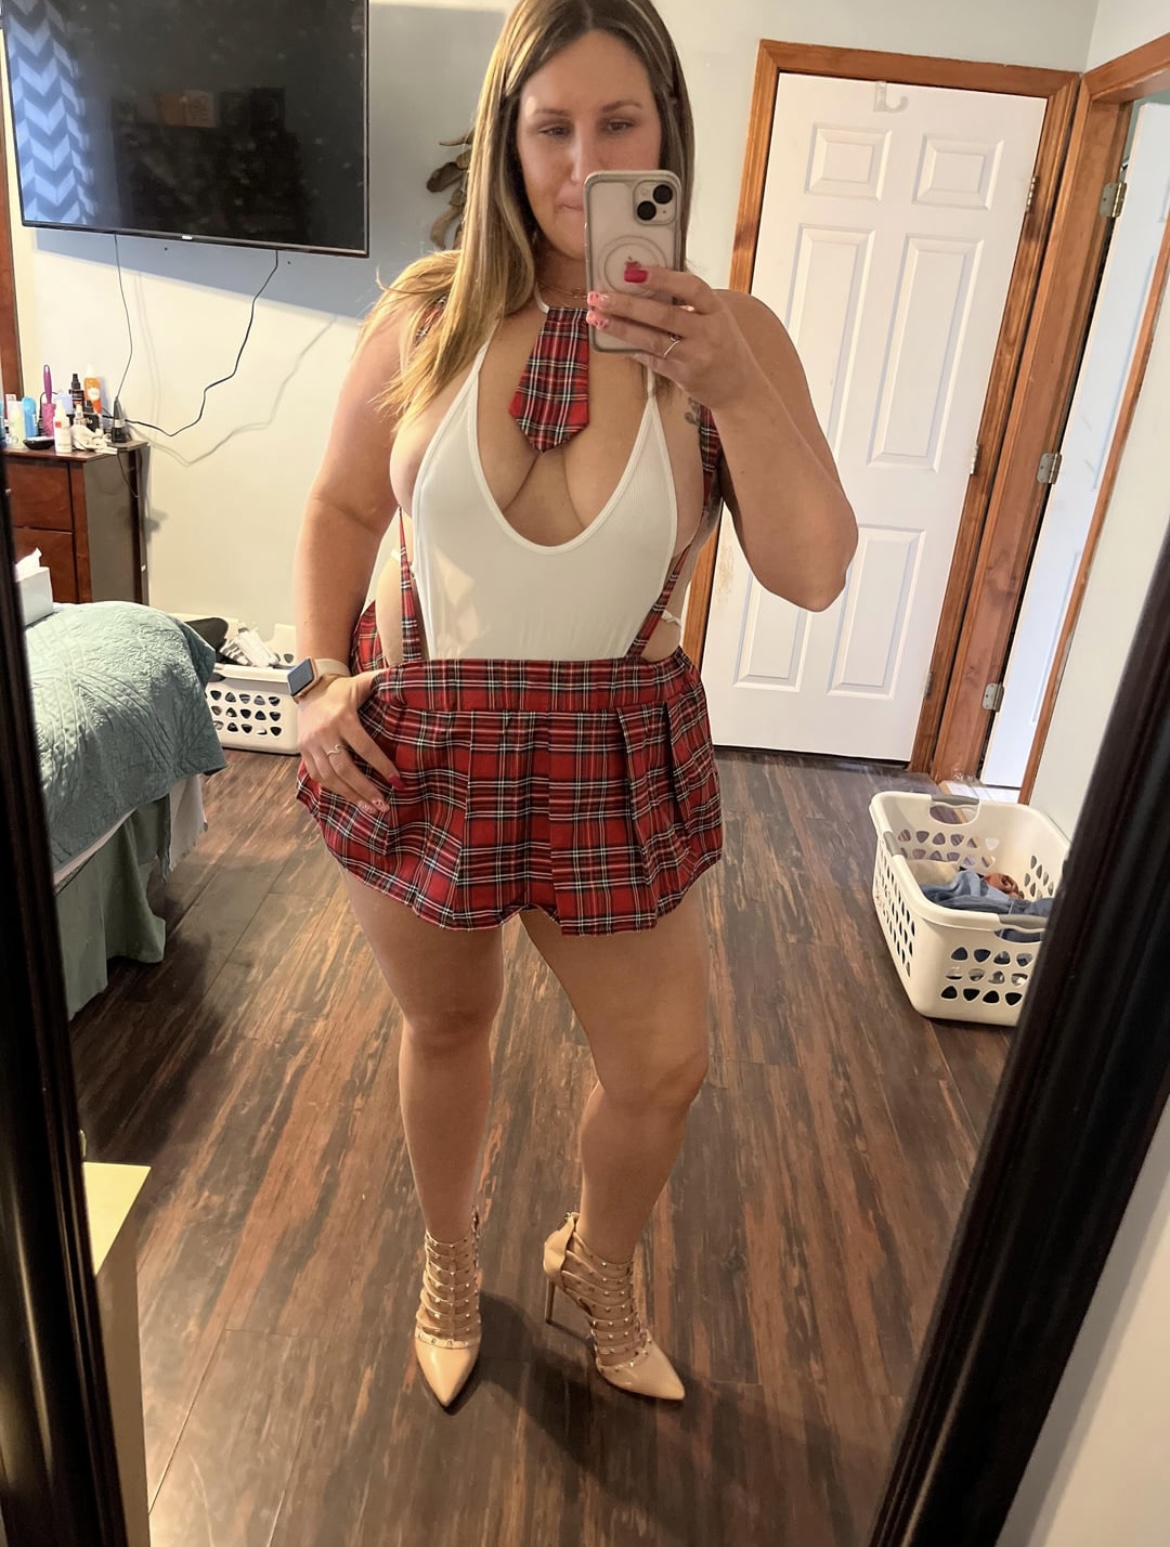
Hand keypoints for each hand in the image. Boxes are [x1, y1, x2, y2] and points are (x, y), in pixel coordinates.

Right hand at [299, 672, 403, 812]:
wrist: (310, 687)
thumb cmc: (342, 689)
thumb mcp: (363, 682)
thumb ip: (383, 682)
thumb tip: (408, 679)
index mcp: (342, 718)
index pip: (364, 747)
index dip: (381, 766)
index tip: (398, 781)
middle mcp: (324, 733)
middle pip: (345, 768)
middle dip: (365, 789)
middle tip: (384, 805)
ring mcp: (311, 744)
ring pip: (330, 776)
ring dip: (351, 795)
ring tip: (370, 808)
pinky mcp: (303, 751)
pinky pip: (318, 776)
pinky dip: (334, 790)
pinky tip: (351, 798)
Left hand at [586, 267, 762, 410]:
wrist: (741, 389)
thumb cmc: (725, 348)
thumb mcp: (716, 319)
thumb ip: (688, 304)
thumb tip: (643, 285)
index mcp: (717, 310)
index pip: (691, 287)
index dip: (662, 277)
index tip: (634, 270)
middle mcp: (708, 333)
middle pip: (663, 314)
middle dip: (627, 304)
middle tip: (600, 295)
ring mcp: (695, 356)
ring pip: (651, 339)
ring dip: (620, 327)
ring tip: (596, 317)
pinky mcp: (682, 375)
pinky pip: (651, 359)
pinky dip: (630, 348)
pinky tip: (611, 340)